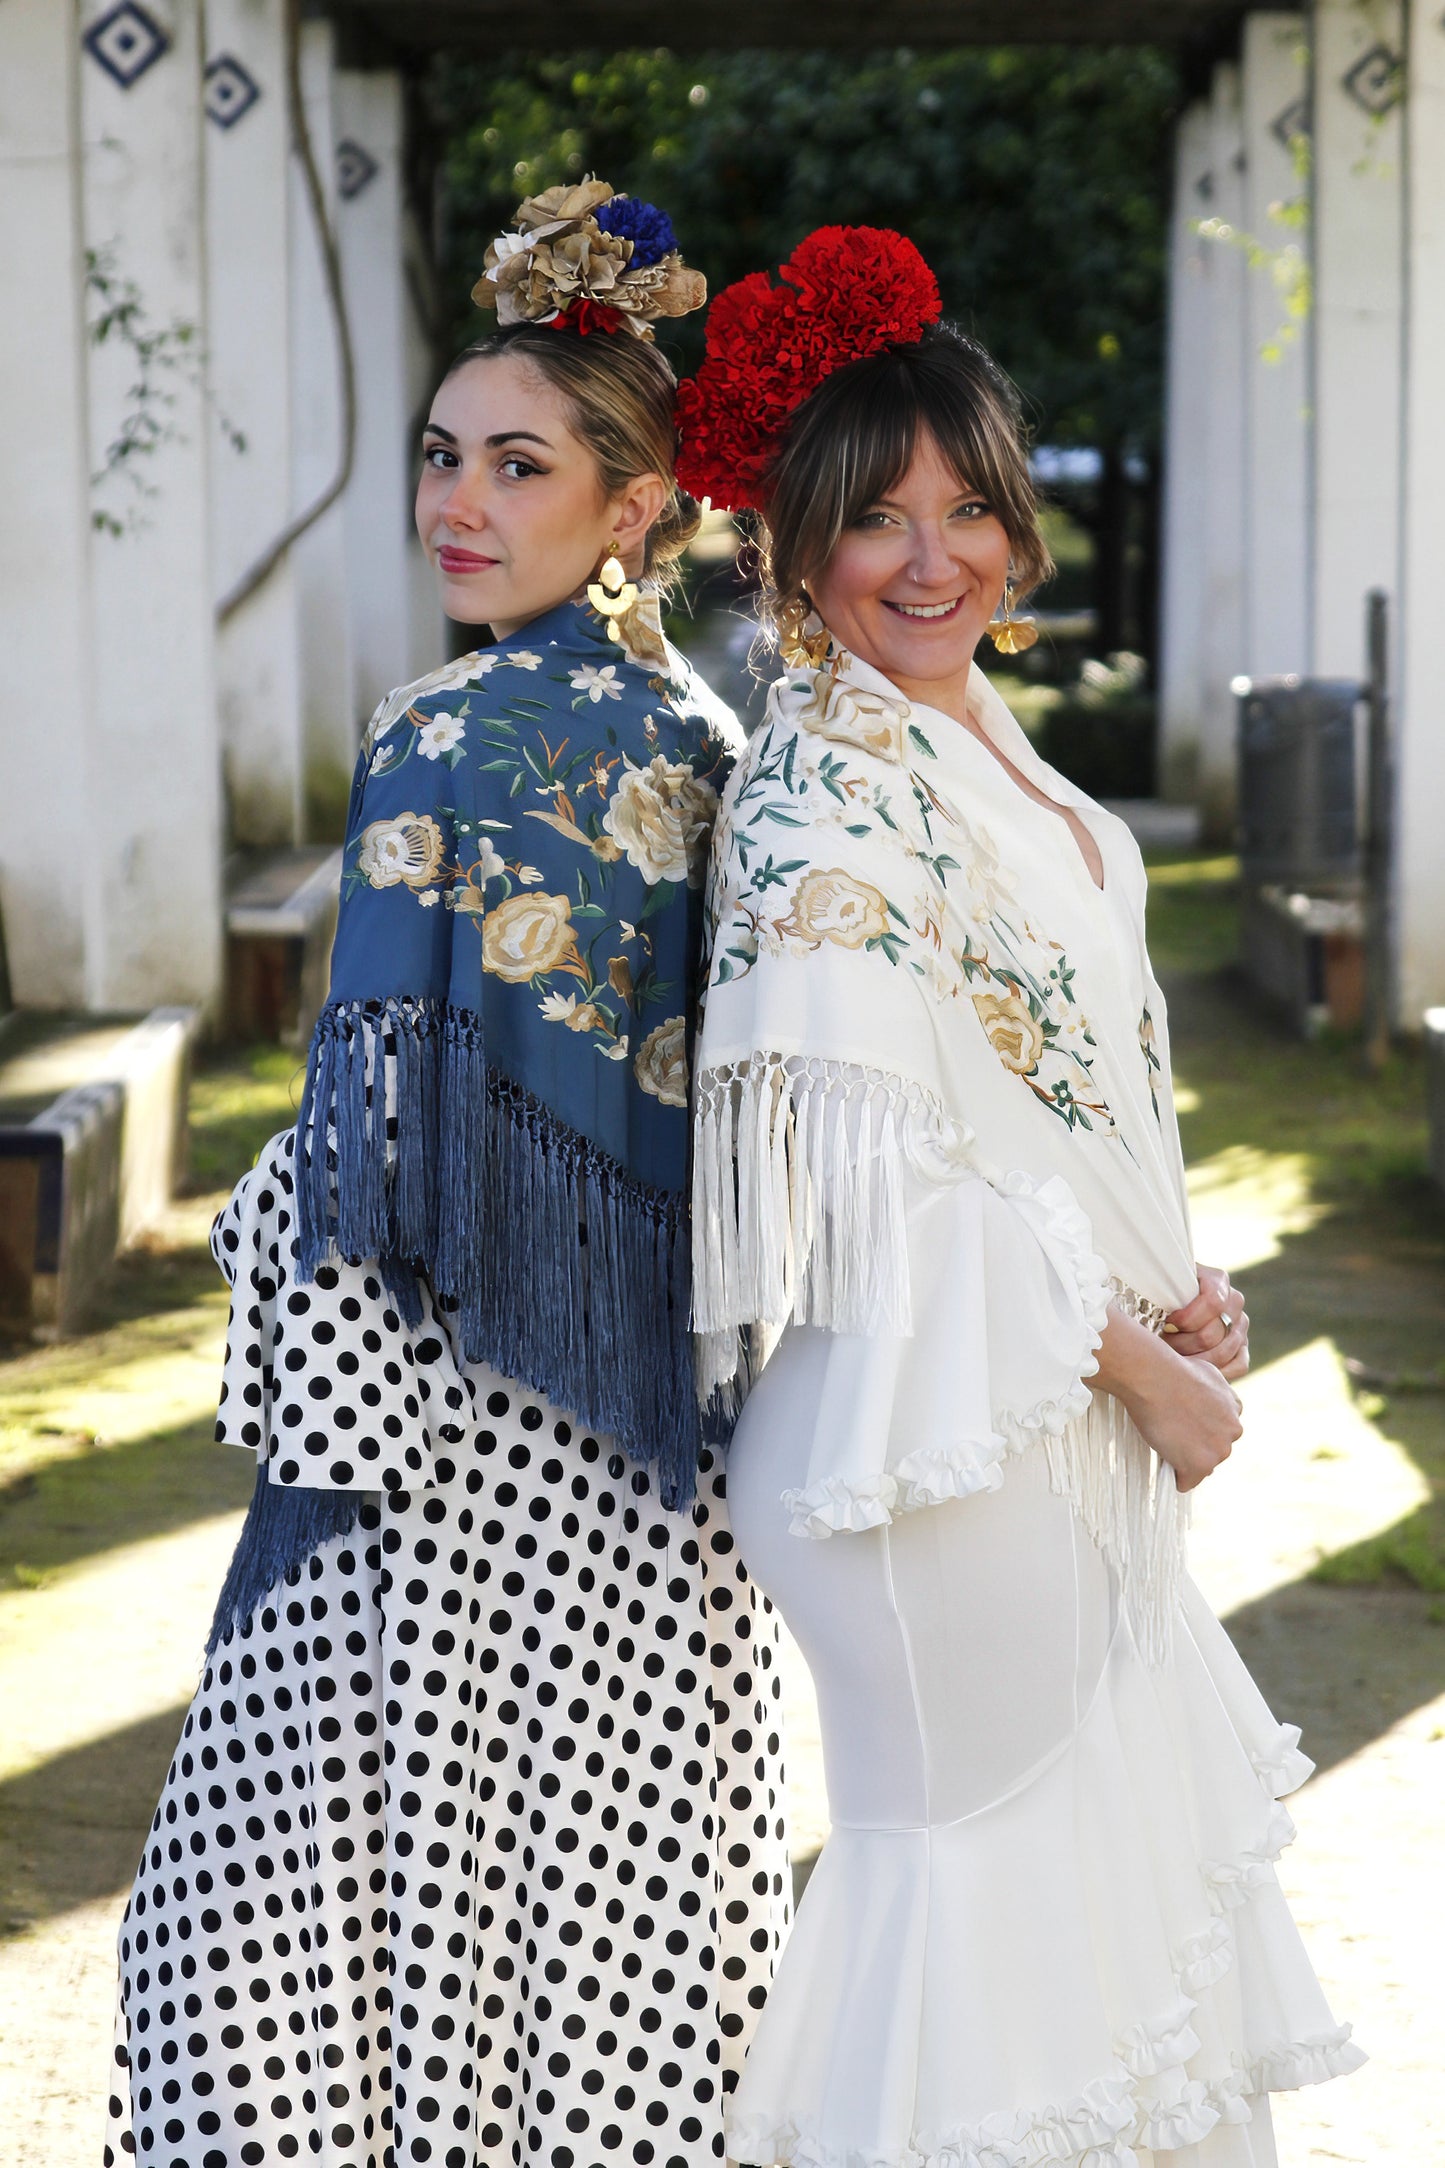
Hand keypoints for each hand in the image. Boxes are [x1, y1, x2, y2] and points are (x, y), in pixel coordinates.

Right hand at [1089, 1306, 1242, 1492]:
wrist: (1155, 1377)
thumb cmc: (1172, 1369)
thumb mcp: (1208, 1372)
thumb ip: (1216, 1392)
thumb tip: (1206, 1397)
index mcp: (1235, 1409)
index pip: (1221, 1430)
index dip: (1201, 1428)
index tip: (1183, 1420)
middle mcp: (1233, 1431)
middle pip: (1214, 1450)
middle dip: (1196, 1446)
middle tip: (1171, 1429)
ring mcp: (1218, 1450)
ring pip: (1202, 1467)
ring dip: (1185, 1460)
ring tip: (1165, 1440)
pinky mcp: (1199, 1465)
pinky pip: (1186, 1482)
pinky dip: (1175, 1477)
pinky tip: (1163, 1459)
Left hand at [1165, 1262, 1248, 1381]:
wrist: (1170, 1301)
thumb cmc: (1161, 1292)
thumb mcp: (1161, 1282)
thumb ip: (1164, 1288)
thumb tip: (1164, 1305)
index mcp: (1217, 1279)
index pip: (1212, 1302)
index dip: (1187, 1319)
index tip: (1167, 1325)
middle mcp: (1234, 1300)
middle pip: (1211, 1333)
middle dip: (1181, 1344)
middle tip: (1162, 1347)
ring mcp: (1240, 1324)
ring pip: (1223, 1352)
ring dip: (1193, 1360)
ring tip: (1172, 1358)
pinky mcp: (1242, 1345)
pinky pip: (1239, 1365)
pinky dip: (1217, 1373)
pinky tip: (1195, 1371)